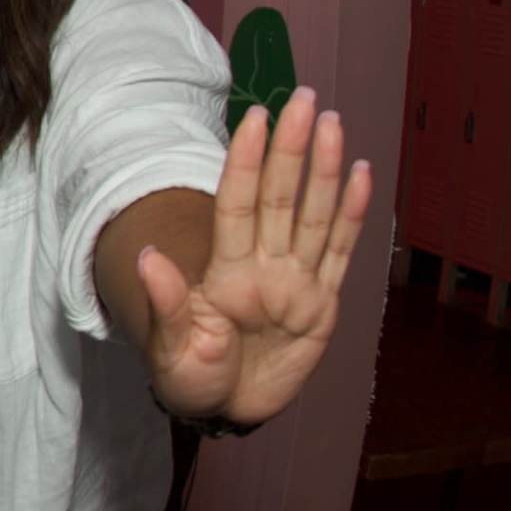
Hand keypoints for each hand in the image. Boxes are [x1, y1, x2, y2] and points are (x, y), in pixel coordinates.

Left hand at [133, 87, 371, 430]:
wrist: (224, 410)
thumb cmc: (191, 378)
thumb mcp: (172, 350)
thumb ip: (169, 306)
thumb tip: (146, 258)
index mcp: (224, 272)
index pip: (237, 205)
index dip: (245, 162)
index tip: (253, 119)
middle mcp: (262, 266)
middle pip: (279, 198)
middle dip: (290, 150)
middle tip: (302, 99)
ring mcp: (295, 282)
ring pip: (314, 216)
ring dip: (325, 171)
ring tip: (331, 123)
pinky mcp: (322, 305)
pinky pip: (341, 253)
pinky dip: (354, 216)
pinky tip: (364, 175)